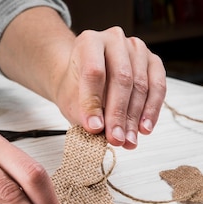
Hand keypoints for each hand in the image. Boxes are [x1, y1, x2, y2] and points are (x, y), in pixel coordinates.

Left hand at [54, 27, 165, 148]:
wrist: (83, 77)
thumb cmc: (75, 87)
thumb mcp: (70, 99)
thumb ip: (83, 111)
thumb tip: (98, 129)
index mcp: (88, 42)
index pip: (94, 72)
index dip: (94, 103)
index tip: (94, 128)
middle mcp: (114, 39)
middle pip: (121, 79)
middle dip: (118, 114)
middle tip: (115, 139)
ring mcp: (136, 48)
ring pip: (140, 85)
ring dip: (135, 117)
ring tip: (128, 140)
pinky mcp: (153, 61)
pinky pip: (157, 86)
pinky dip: (151, 110)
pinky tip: (144, 128)